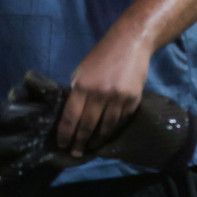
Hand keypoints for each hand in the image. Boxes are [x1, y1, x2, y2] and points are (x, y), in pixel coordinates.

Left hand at [58, 33, 150, 155]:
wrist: (131, 43)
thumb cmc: (102, 56)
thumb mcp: (82, 71)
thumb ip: (77, 92)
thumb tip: (73, 114)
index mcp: (83, 87)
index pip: (71, 117)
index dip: (66, 134)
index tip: (62, 145)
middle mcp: (100, 95)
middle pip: (87, 126)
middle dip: (80, 142)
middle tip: (76, 153)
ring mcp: (119, 98)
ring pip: (106, 126)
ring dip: (98, 139)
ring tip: (91, 147)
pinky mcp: (134, 99)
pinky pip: (122, 119)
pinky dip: (114, 128)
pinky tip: (108, 133)